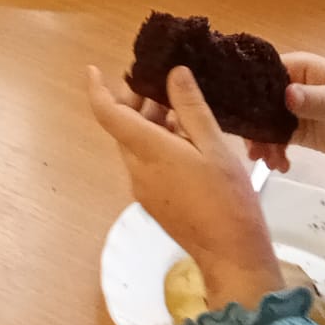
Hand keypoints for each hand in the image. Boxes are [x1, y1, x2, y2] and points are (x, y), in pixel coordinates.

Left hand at [87, 64, 281, 310]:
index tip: (93, 69)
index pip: (108, 114)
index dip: (97, 88)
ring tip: (181, 106)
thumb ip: (192, 108)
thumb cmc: (228, 199)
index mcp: (147, 151)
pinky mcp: (154, 200)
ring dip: (150, 122)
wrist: (231, 255)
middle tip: (161, 81)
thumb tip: (174, 73)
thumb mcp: (216, 147)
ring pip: (136, 144)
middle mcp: (136, 168)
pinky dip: (158, 143)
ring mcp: (143, 188)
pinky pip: (147, 163)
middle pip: (123, 126)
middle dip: (136, 101)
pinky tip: (187, 138)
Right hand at [249, 53, 324, 178]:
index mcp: (297, 68)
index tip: (232, 108)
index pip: (262, 73)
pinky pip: (277, 140)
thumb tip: (286, 95)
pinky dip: (275, 152)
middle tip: (251, 148)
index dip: (244, 87)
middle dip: (251, 124)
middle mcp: (289, 87)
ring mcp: (292, 110)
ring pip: (264, 124)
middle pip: (257, 102)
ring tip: (268, 162)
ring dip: (262, 143)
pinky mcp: (298, 131)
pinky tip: (280, 165)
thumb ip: (312, 100)